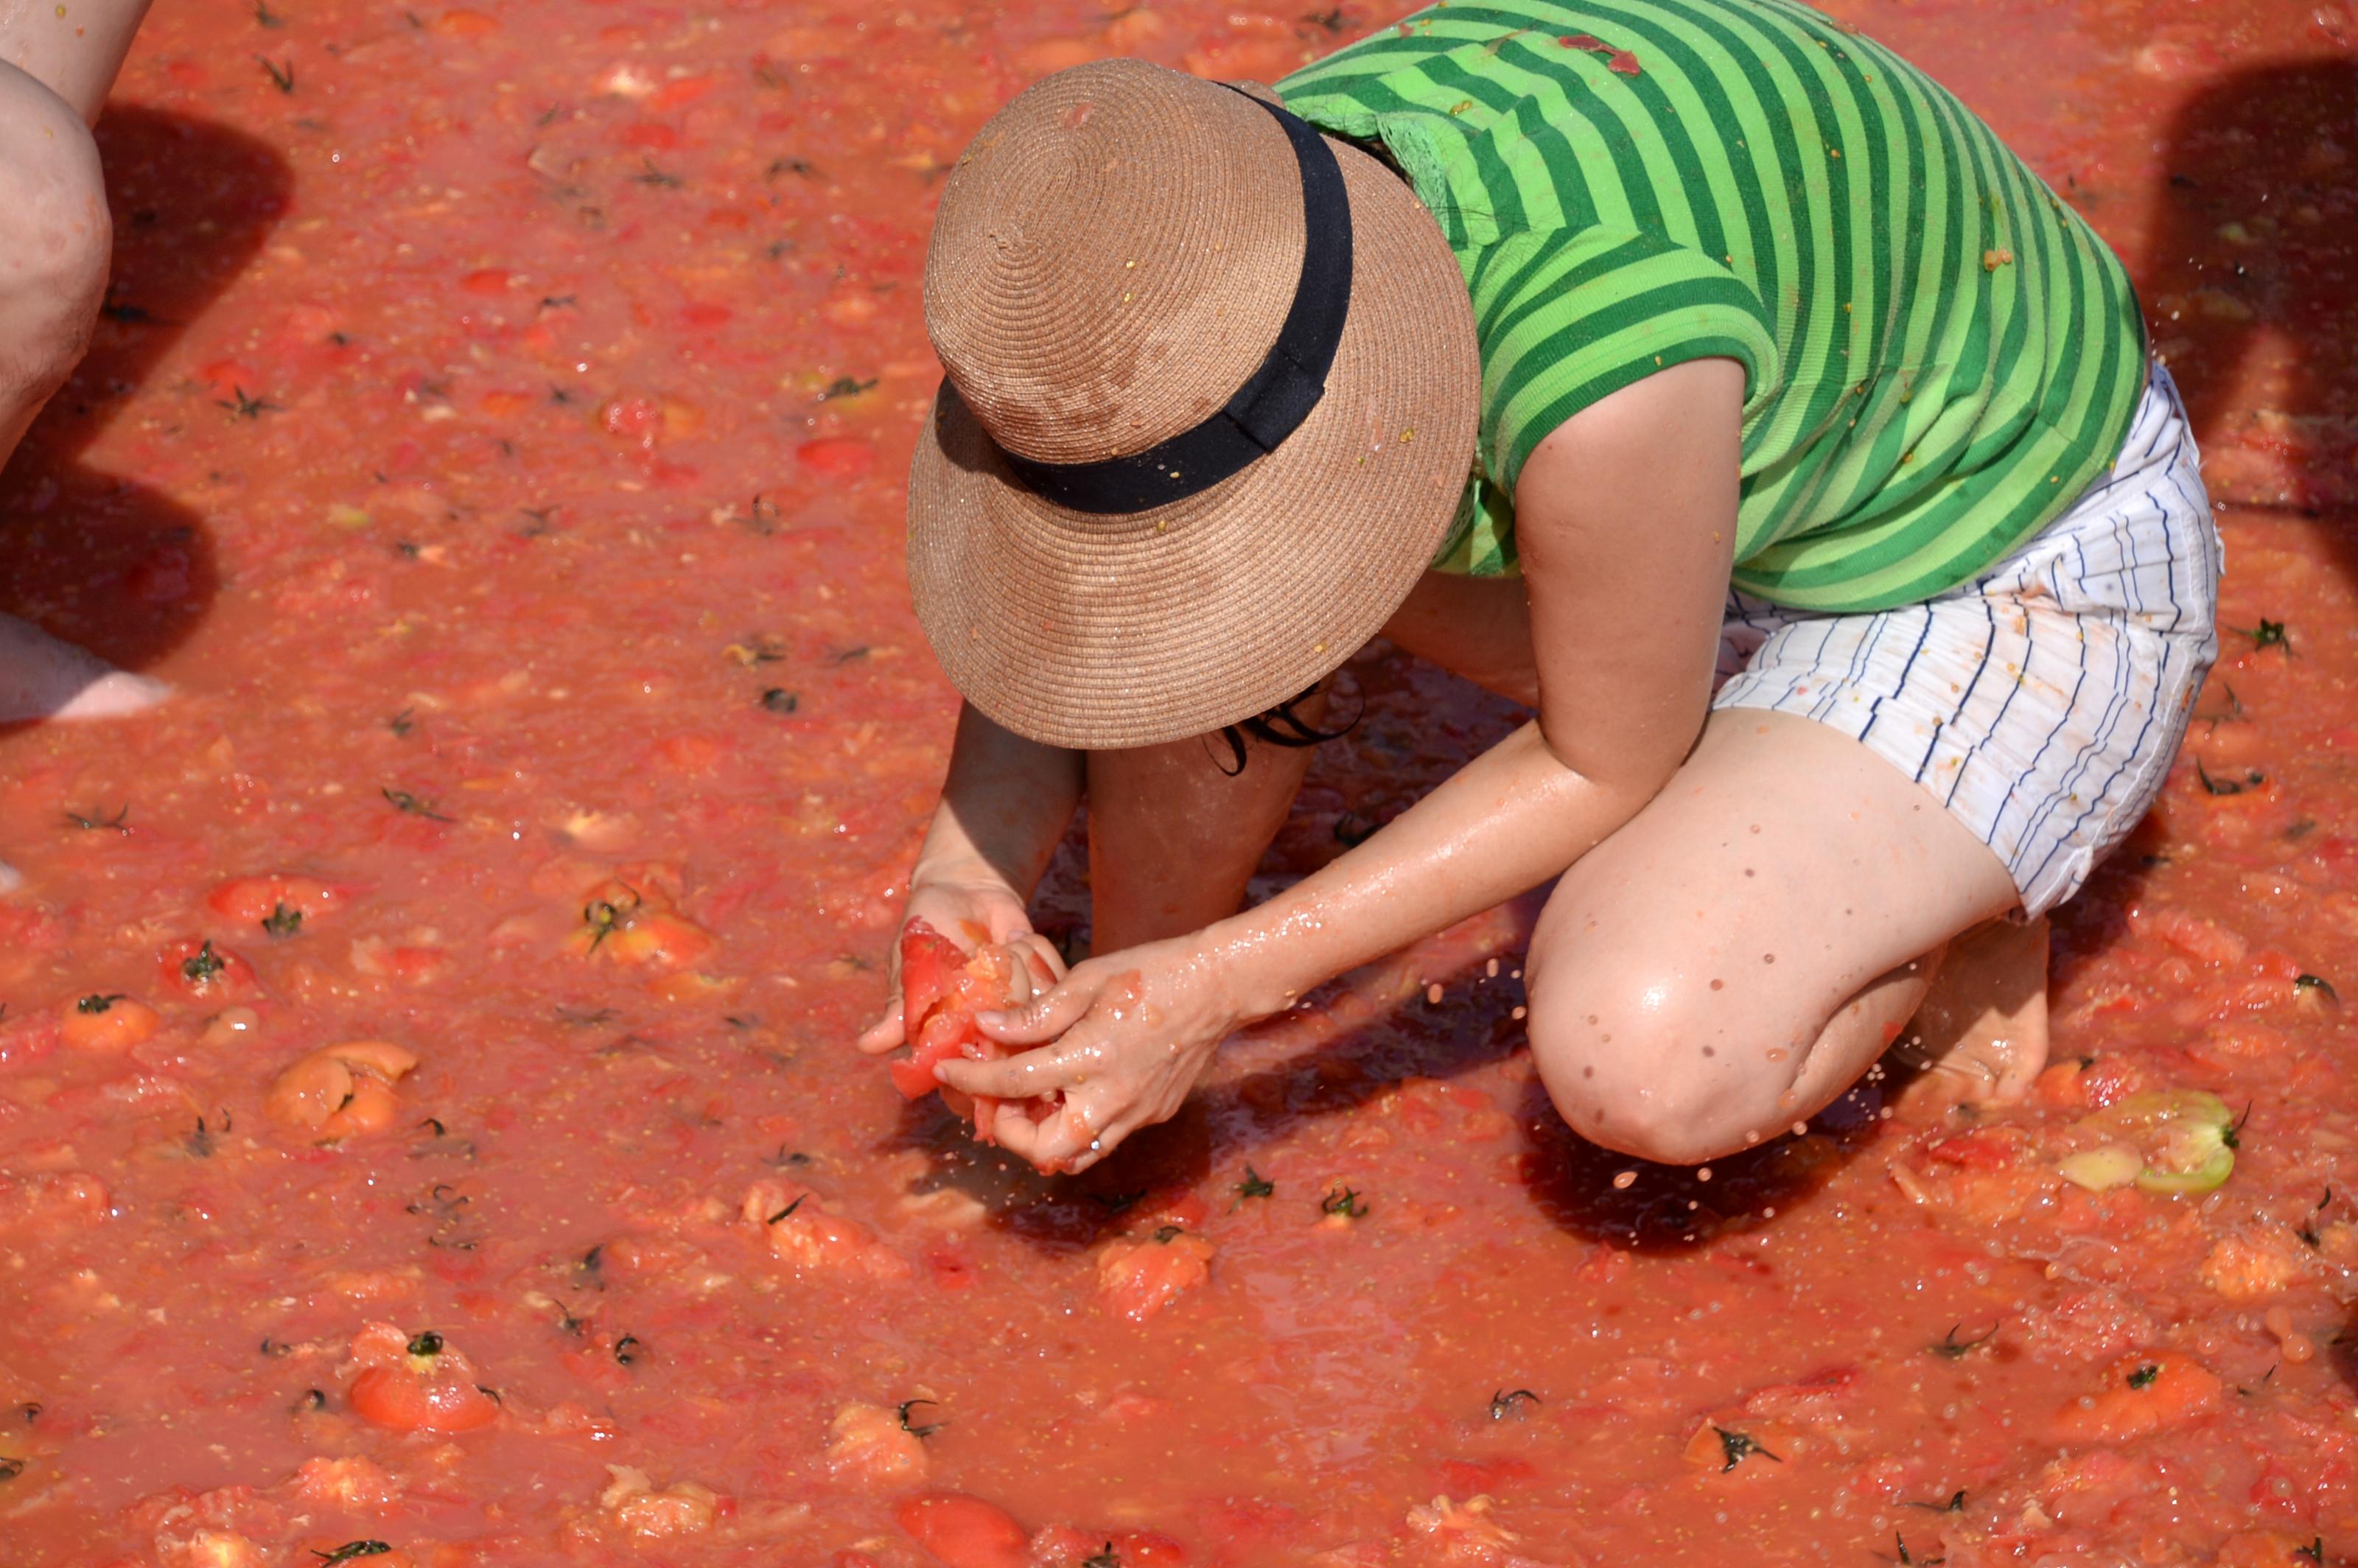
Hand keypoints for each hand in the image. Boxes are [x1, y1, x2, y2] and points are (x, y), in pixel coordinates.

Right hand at [856, 870, 1061, 1054]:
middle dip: (1000, 1001)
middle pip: (1012, 1053)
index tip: (971, 1025)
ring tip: (993, 946)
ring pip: (1037, 1013)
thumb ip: (899, 1010)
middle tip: (979, 964)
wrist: (964, 889)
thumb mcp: (910, 967)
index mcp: (953, 1043)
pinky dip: (1035, 952)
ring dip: (1016, 970)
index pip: (968, 1085)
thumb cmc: (928, 930)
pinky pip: (1057, 981)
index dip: (975, 1069)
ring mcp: (1023, 1012)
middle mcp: (991, 1037)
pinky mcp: (1048, 984)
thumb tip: (867, 1047)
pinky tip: (1016, 937)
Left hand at [936, 936, 1256, 1174]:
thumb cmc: (1150, 972)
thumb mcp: (1085, 981)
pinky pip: (1105, 1136)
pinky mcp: (1154, 1115)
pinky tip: (1073, 1092)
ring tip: (1033, 1103)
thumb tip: (987, 1027)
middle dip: (1011, 1132)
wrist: (1218, 986)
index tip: (949, 1069)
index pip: (1014, 1083)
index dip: (973, 1078)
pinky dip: (1078, 1125)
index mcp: (1088, 1057)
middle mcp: (1111, 1098)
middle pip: (1044, 1150)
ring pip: (1077, 1155)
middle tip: (1000, 1101)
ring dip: (1044, 1138)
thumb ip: (1035, 1014)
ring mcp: (1136, 1113)